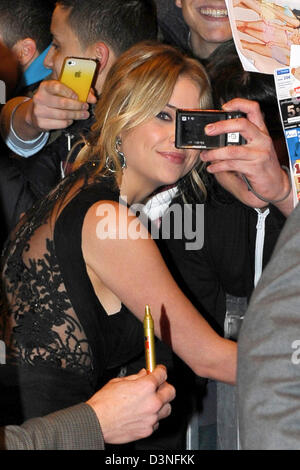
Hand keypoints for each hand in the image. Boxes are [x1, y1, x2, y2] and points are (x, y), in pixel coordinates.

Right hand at [24, 79, 96, 132]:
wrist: (34, 113)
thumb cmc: (52, 100)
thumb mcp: (61, 92)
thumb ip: (77, 91)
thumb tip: (93, 98)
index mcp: (44, 86)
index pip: (57, 87)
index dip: (69, 92)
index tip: (78, 96)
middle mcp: (39, 98)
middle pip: (62, 103)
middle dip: (77, 106)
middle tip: (86, 107)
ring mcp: (39, 111)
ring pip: (63, 115)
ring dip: (76, 115)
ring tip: (84, 114)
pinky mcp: (41, 123)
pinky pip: (60, 124)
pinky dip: (69, 122)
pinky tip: (71, 119)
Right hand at [86, 365, 175, 443]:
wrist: (96, 422)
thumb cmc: (104, 403)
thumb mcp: (119, 381)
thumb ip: (136, 377)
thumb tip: (144, 374)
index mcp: (146, 386)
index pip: (163, 374)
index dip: (160, 370)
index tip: (159, 371)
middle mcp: (152, 402)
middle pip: (171, 391)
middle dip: (165, 386)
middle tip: (157, 386)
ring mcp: (151, 417)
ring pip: (167, 408)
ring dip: (162, 403)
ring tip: (151, 401)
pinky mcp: (147, 430)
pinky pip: (157, 422)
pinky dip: (153, 417)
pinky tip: (144, 414)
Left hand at [200, 98, 292, 214]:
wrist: (275, 184)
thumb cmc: (261, 166)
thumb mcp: (252, 149)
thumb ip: (237, 141)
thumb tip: (213, 137)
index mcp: (260, 131)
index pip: (253, 109)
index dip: (239, 104)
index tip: (224, 107)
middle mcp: (261, 139)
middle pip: (242, 125)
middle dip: (221, 126)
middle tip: (208, 130)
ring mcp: (259, 153)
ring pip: (232, 149)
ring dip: (214, 153)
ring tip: (205, 156)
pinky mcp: (255, 167)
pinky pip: (231, 165)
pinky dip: (218, 166)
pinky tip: (212, 168)